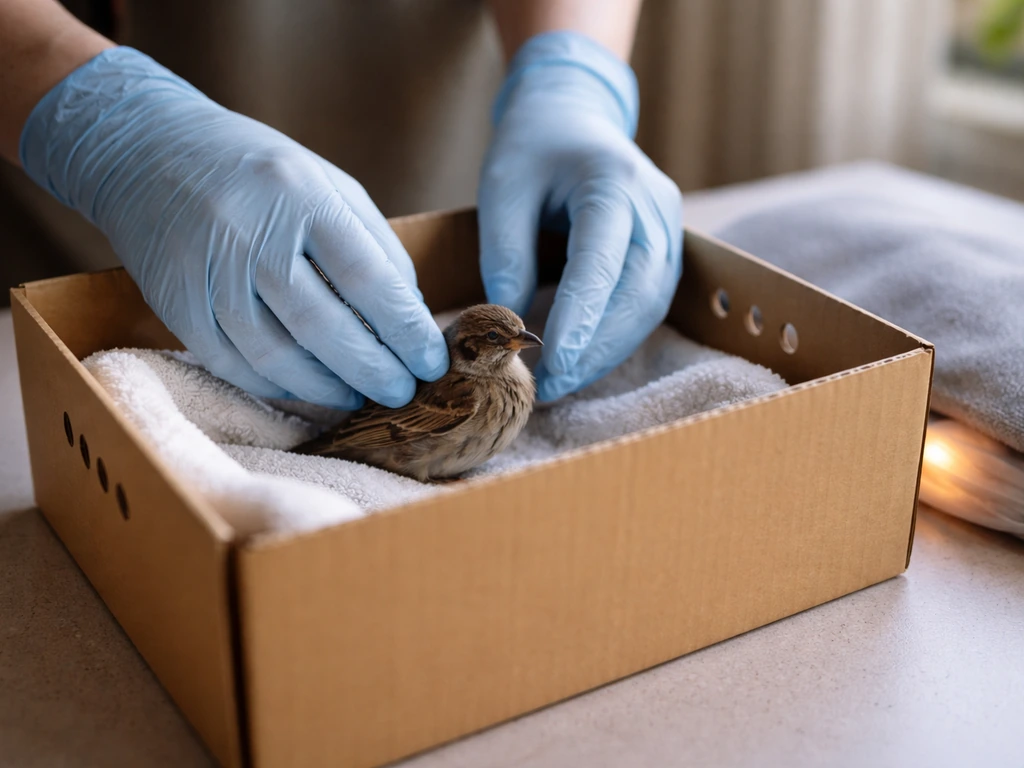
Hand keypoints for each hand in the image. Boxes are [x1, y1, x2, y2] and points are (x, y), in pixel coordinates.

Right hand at [20, 47, 447, 408]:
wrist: (146, 147)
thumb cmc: (259, 171)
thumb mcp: (326, 183)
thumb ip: (374, 244)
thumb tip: (410, 316)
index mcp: (301, 195)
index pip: (368, 277)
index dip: (405, 330)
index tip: (431, 363)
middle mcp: (250, 232)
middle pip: (322, 326)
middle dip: (373, 371)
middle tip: (402, 393)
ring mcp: (207, 271)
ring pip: (275, 356)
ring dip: (327, 388)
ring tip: (359, 396)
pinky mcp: (174, 303)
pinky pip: (232, 364)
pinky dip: (276, 386)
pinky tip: (307, 389)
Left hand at [478, 32, 682, 400]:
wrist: (574, 112)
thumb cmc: (533, 145)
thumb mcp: (502, 187)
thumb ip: (505, 252)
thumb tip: (511, 320)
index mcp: (613, 182)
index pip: (601, 261)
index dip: (580, 317)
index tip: (553, 363)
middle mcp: (654, 207)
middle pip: (637, 294)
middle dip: (595, 348)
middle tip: (551, 386)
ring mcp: (669, 229)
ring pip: (649, 307)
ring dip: (608, 351)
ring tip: (562, 382)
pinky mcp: (665, 249)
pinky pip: (647, 303)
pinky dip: (615, 337)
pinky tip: (582, 358)